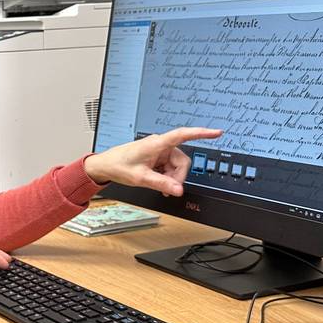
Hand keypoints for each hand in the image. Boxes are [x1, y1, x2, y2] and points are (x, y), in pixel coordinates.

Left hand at [84, 127, 222, 196]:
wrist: (106, 165)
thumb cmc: (119, 165)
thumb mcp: (141, 178)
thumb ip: (161, 184)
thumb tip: (178, 190)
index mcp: (157, 144)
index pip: (183, 135)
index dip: (201, 133)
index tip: (216, 132)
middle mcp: (160, 145)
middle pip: (182, 161)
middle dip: (178, 176)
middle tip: (168, 188)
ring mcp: (159, 151)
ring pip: (176, 166)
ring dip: (171, 178)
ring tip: (159, 186)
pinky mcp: (157, 157)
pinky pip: (169, 168)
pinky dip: (167, 177)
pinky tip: (158, 182)